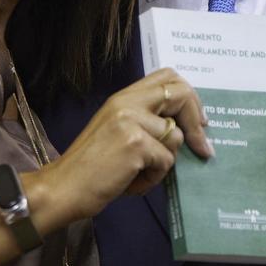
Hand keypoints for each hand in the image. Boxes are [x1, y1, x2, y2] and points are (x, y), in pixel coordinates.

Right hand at [39, 68, 210, 219]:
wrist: (63, 188)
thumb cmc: (91, 168)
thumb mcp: (116, 132)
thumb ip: (144, 121)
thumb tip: (184, 128)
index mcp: (122, 97)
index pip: (167, 77)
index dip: (189, 96)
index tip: (198, 121)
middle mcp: (127, 102)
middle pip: (181, 93)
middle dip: (196, 120)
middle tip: (202, 146)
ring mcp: (131, 120)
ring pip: (175, 137)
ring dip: (163, 163)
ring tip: (138, 174)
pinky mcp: (135, 143)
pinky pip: (166, 161)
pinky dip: (153, 179)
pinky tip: (131, 183)